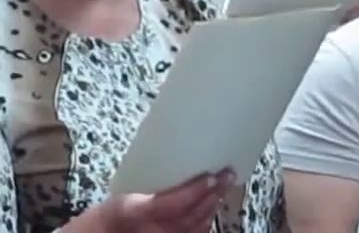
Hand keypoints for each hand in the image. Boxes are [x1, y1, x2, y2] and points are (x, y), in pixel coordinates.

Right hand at [69, 170, 233, 232]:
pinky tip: (213, 207)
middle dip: (209, 196)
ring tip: (224, 187)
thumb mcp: (122, 195)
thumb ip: (149, 184)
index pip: (166, 206)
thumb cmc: (108, 212)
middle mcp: (148, 231)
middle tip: (227, 175)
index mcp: (131, 213)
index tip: (210, 177)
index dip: (191, 193)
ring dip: (211, 206)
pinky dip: (204, 222)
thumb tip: (180, 155)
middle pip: (186, 217)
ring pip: (192, 228)